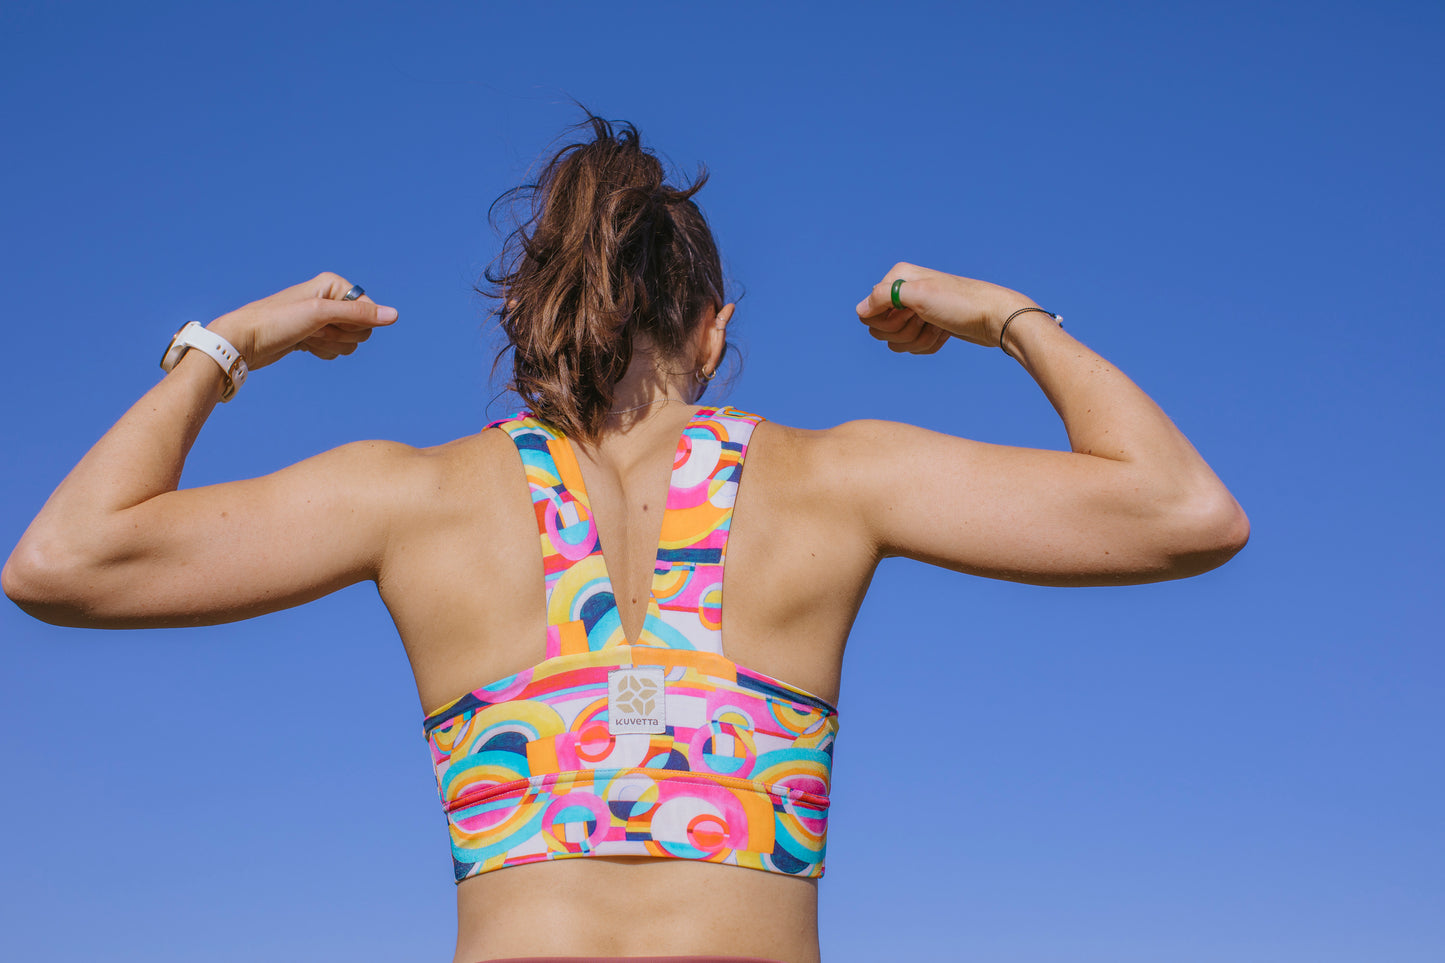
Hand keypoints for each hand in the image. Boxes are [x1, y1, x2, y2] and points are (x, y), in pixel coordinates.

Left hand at [205, 272, 398, 370]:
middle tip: (314, 331)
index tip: (327, 323)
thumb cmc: (277, 321)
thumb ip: (359, 315)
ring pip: (350, 343)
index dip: (353, 324)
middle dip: (341, 336)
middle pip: (362, 329)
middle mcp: (330, 299)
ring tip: (305, 338)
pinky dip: (322, 352)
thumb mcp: (320, 315)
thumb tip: (394, 315)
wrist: (243, 341)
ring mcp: (323, 319)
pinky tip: (302, 345)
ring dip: (330, 346)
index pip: (369, 311)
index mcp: (334, 285)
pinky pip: (335, 350)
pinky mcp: (315, 336)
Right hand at [855, 262, 1036, 352]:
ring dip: (917, 340)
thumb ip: (883, 298)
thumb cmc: (960, 303)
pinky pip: (913, 346)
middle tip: (926, 320)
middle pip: (880, 329)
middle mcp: (905, 292)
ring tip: (938, 327)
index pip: (867, 311)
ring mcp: (916, 310)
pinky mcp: (928, 326)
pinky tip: (944, 334)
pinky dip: (928, 344)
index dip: (885, 321)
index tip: (910, 314)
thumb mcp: (919, 295)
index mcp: (898, 277)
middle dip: (903, 332)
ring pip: (897, 341)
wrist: (995, 317)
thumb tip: (860, 310)